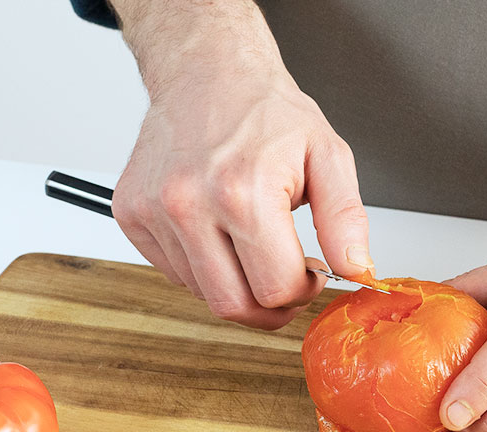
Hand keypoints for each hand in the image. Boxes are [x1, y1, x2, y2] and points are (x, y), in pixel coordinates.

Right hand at [110, 1, 371, 329]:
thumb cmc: (265, 110)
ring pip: (201, 294)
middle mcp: (190, 205)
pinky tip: (218, 231)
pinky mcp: (131, 215)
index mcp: (242, 193)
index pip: (276, 289)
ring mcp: (154, 212)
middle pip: (234, 306)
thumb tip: (355, 270)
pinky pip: (171, 272)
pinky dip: (200, 265)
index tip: (309, 270)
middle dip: (270, 305)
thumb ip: (346, 219)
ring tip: (250, 241)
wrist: (207, 70)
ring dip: (234, 282)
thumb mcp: (327, 155)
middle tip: (285, 277)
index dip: (304, 289)